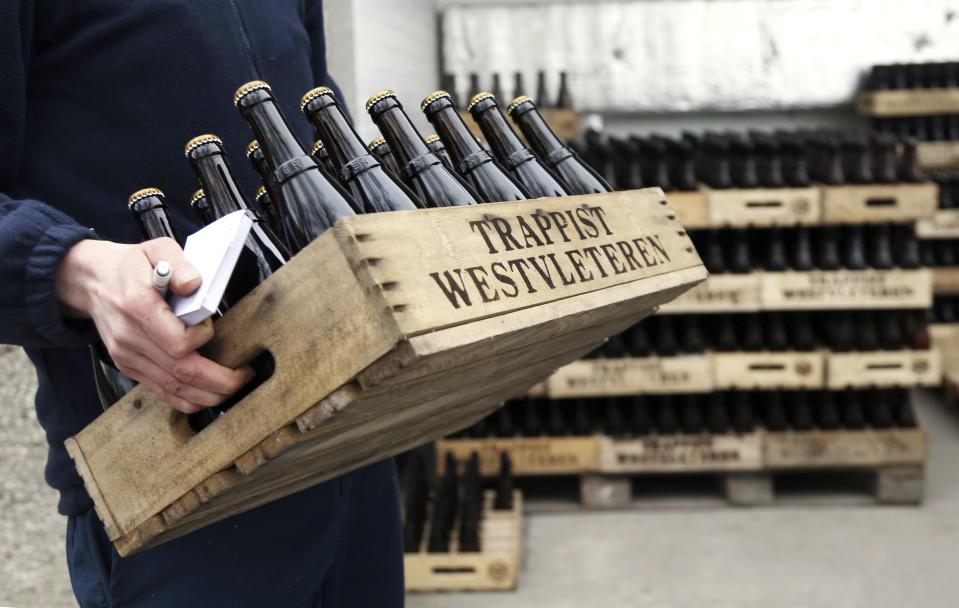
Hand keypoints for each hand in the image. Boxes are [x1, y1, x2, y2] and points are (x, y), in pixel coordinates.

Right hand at [56, 238, 250, 412]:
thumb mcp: (156, 249)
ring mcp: (127, 356)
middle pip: (180, 372)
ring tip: (233, 386)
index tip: (211, 325)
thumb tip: (194, 284)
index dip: (202, 338)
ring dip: (208, 395)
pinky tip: (209, 395)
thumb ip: (178, 264)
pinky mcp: (129, 367)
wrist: (93, 281)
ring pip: (173, 389)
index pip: (177, 341)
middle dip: (219, 381)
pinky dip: (188, 400)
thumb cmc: (132, 266)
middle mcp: (130, 337)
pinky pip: (161, 393)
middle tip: (243, 375)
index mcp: (137, 306)